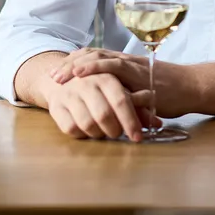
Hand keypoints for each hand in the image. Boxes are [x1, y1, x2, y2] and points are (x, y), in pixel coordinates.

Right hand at [46, 73, 161, 142]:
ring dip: (99, 134)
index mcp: (106, 76)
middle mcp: (86, 83)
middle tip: (118, 134)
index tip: (138, 138)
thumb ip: (138, 107)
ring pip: (88, 124)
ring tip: (103, 131)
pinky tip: (87, 130)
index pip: (121, 100)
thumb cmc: (98, 87)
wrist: (64, 77)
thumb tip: (157, 123)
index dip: (131, 121)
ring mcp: (69, 94)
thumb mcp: (119, 90)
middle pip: (104, 115)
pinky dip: (82, 134)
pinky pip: (71, 129)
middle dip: (115, 130)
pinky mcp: (56, 106)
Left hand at [50, 49, 196, 118]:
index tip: (54, 70)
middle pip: (95, 56)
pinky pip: (129, 82)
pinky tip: (101, 90)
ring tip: (69, 75)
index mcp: (123, 61)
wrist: (191, 85)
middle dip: (72, 65)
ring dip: (88, 68)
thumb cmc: (162, 85)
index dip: (72, 61)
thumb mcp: (135, 81)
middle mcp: (128, 62)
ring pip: (110, 63)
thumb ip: (118, 82)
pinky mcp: (148, 85)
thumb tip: (95, 89)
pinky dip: (115, 85)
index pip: (92, 54)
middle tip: (53, 76)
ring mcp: (138, 72)